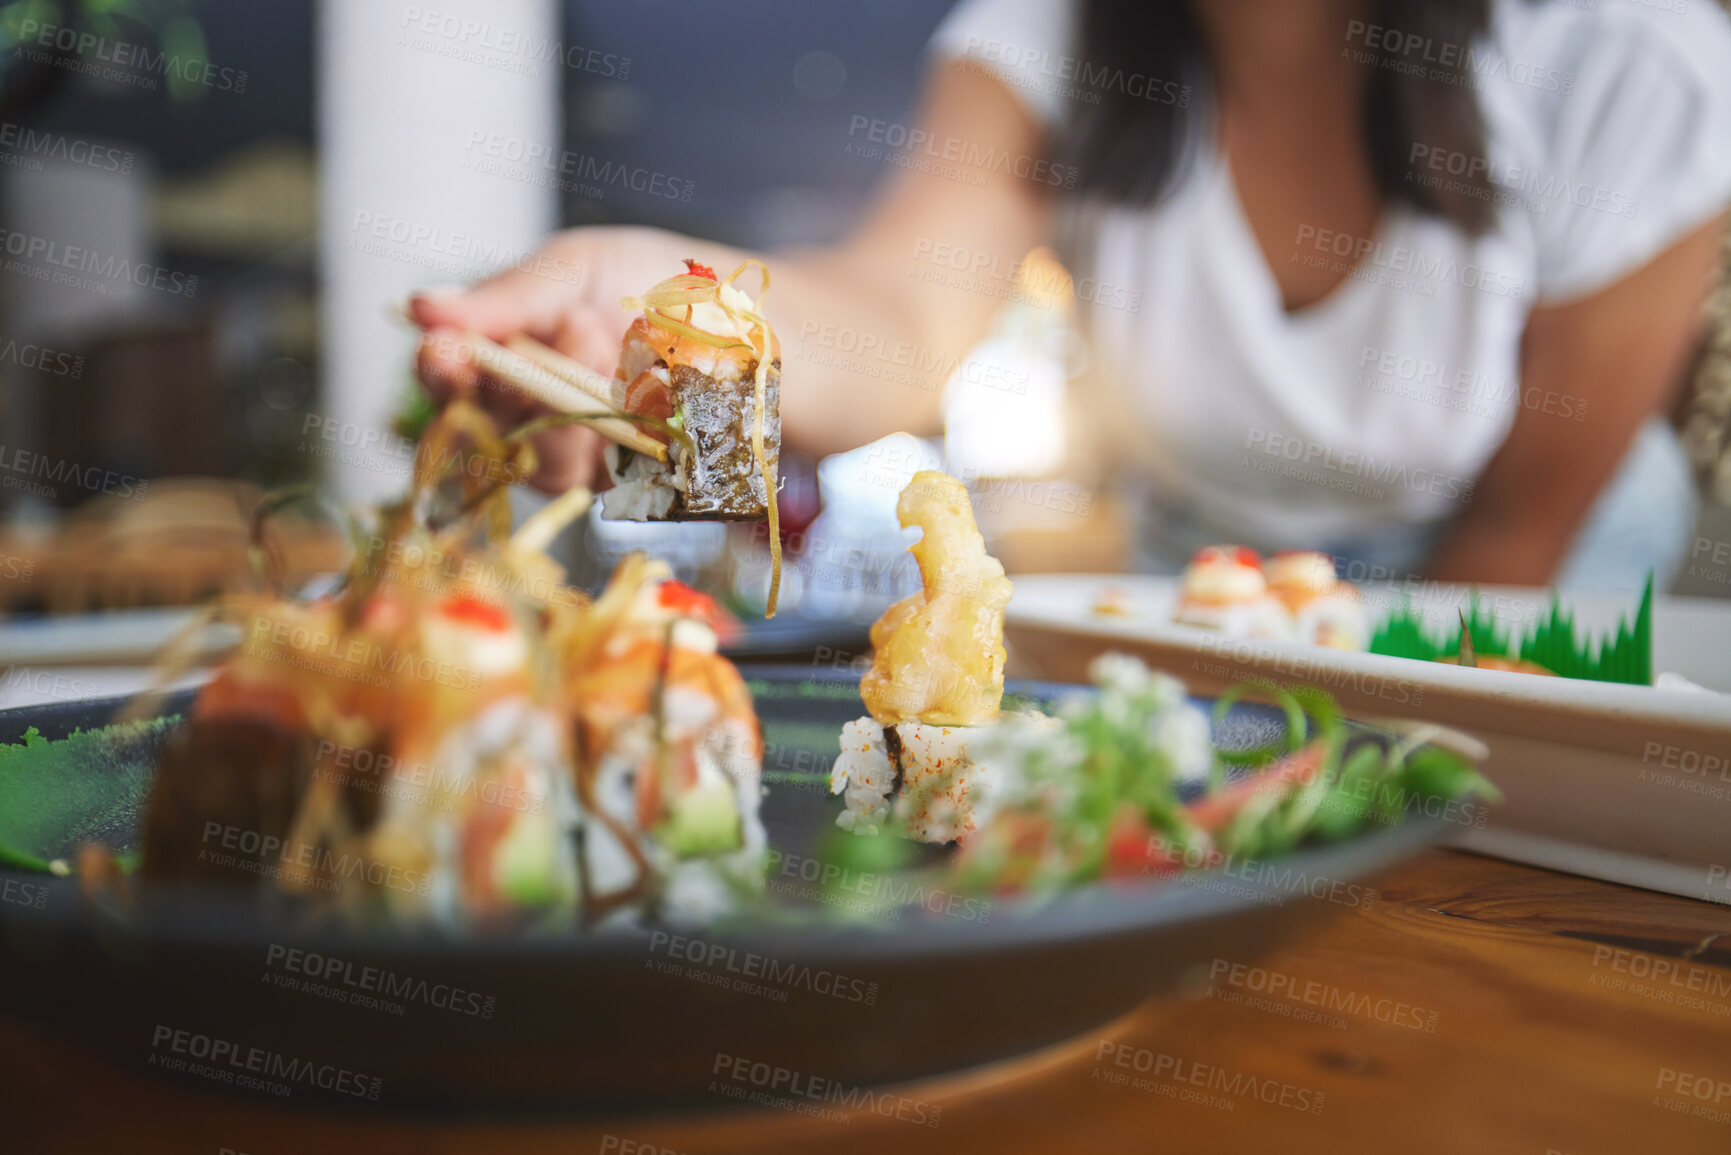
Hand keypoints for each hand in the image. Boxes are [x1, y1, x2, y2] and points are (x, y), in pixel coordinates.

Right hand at [410, 226, 694, 492]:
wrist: (758, 320)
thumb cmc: (662, 283)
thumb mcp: (583, 267)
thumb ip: (511, 294)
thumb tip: (419, 306)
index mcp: (509, 361)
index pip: (452, 381)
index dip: (441, 373)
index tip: (441, 350)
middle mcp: (536, 419)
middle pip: (491, 436)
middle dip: (517, 389)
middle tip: (569, 330)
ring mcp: (584, 460)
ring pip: (550, 463)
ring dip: (581, 404)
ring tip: (619, 340)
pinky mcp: (635, 490)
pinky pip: (613, 478)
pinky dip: (632, 430)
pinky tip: (658, 388)